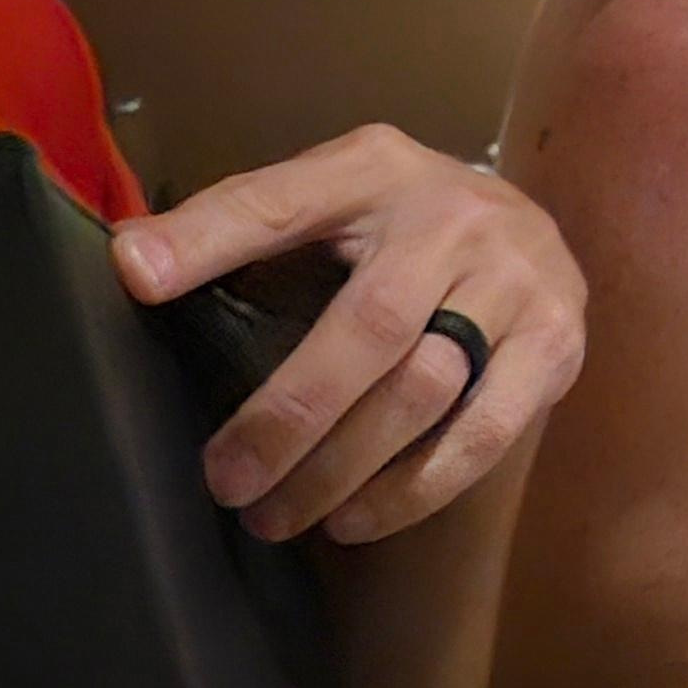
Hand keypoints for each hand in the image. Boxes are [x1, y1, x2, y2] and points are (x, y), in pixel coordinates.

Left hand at [111, 124, 585, 545]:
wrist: (529, 230)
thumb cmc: (399, 227)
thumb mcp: (327, 201)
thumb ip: (241, 224)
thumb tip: (130, 262)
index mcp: (376, 169)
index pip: (283, 201)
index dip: (209, 237)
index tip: (136, 278)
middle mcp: (456, 217)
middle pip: (369, 328)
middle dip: (288, 416)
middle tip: (226, 482)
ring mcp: (518, 281)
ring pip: (425, 390)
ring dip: (344, 467)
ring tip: (277, 516)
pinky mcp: (557, 343)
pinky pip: (485, 431)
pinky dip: (417, 486)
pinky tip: (358, 518)